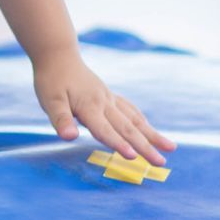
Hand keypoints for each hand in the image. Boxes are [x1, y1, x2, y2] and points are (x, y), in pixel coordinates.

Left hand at [32, 50, 175, 166]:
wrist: (59, 55)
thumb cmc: (51, 79)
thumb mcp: (49, 100)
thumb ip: (60, 120)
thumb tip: (69, 137)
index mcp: (89, 107)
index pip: (105, 130)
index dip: (118, 144)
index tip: (133, 158)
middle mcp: (104, 103)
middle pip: (127, 128)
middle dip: (145, 147)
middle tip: (161, 164)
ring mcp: (109, 99)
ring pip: (135, 120)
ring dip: (152, 135)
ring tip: (170, 148)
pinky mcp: (109, 96)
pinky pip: (131, 110)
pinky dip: (142, 122)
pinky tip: (149, 130)